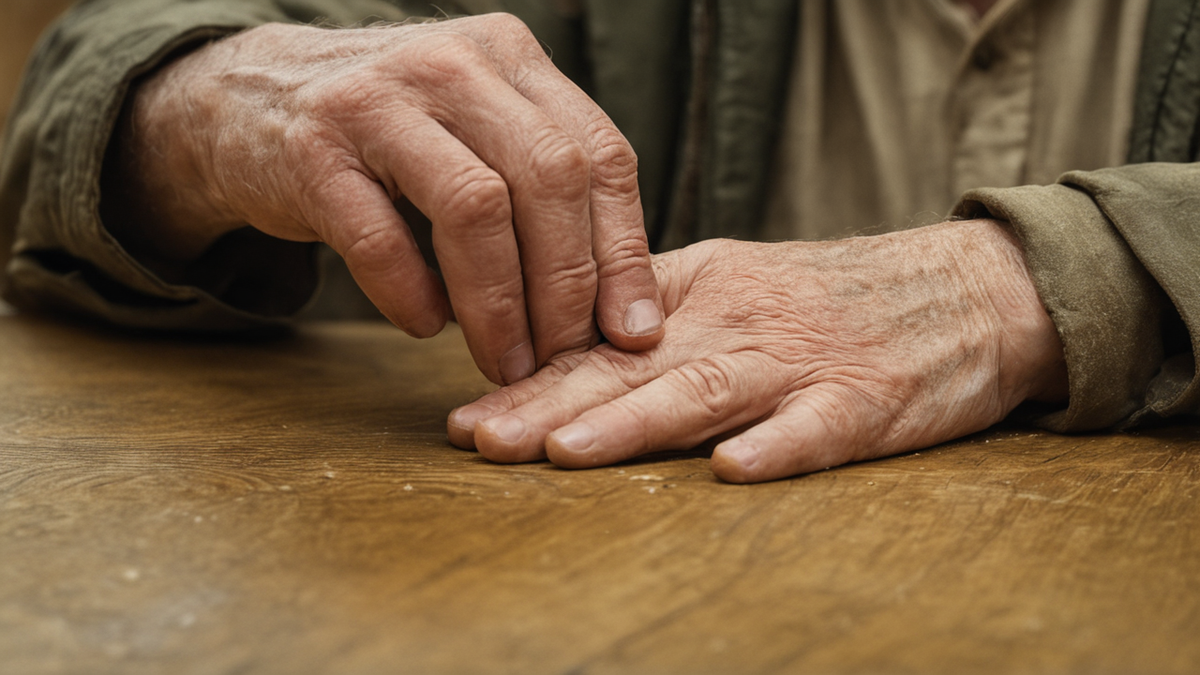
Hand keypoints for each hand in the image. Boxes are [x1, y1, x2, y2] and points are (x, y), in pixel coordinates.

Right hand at [107, 14, 662, 383]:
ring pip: (475, 208)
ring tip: (502, 362)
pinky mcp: (312, 148)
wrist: (249, 100)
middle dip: (567, 286)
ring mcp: (379, 99)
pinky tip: (425, 325)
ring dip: (497, 304)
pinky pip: (378, 235)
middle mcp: (454, 64)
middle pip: (549, 180)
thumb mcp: (478, 132)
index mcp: (512, 58)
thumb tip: (623, 310)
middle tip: (565, 357)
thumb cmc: (390, 137)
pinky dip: (410, 294)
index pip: (601, 155)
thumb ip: (546, 192)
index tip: (632, 329)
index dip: (625, 251)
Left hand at [447, 220, 1067, 482]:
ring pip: (707, 390)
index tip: (467, 415)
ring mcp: (803, 359)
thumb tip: (567, 362)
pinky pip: (818, 425)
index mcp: (705, 289)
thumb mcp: (738, 283)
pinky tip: (733, 470)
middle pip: (634, 367)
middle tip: (481, 439)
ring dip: (633, 423)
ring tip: (565, 453)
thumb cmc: (834, 295)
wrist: (965, 286)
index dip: (531, 377)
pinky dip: (778, 446)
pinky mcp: (868, 399)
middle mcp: (742, 320)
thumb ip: (661, 322)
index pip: (601, 338)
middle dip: (551, 404)